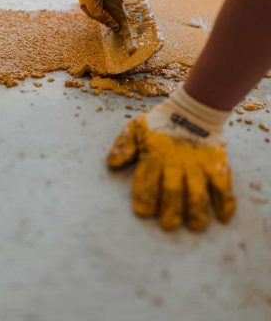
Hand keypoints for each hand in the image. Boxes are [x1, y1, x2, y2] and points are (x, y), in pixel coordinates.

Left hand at [107, 93, 235, 230]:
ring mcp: (198, 164)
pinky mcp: (215, 165)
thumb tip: (112, 163)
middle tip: (168, 224)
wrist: (192, 109)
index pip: (147, 178)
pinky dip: (224, 201)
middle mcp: (176, 162)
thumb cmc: (159, 124)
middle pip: (173, 189)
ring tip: (195, 226)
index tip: (143, 211)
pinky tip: (223, 217)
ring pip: (198, 190)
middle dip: (170, 208)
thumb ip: (124, 145)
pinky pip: (222, 184)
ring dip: (197, 210)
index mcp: (154, 155)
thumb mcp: (136, 128)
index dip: (145, 195)